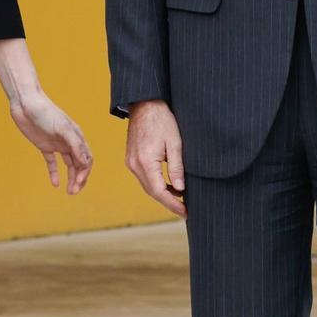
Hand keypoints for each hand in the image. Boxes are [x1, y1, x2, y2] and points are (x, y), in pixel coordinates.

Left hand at [10, 90, 92, 194]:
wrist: (26, 104)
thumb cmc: (46, 113)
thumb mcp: (62, 128)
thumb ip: (75, 145)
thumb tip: (86, 162)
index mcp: (77, 137)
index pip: (87, 159)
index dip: (85, 172)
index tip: (78, 182)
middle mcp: (70, 142)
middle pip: (79, 164)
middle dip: (79, 179)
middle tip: (73, 192)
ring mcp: (58, 144)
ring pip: (68, 165)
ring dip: (70, 178)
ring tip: (69, 191)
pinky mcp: (45, 146)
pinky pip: (52, 162)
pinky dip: (54, 173)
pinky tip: (55, 183)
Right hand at [126, 99, 186, 217]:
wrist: (145, 104)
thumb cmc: (163, 120)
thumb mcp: (175, 143)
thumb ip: (177, 168)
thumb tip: (180, 189)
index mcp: (145, 162)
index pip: (159, 191)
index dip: (173, 204)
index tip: (185, 212)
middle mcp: (134, 165)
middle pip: (152, 192)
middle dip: (169, 202)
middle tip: (185, 210)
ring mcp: (131, 162)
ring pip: (147, 186)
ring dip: (163, 194)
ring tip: (181, 199)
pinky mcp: (132, 158)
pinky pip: (144, 177)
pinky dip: (156, 184)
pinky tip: (170, 186)